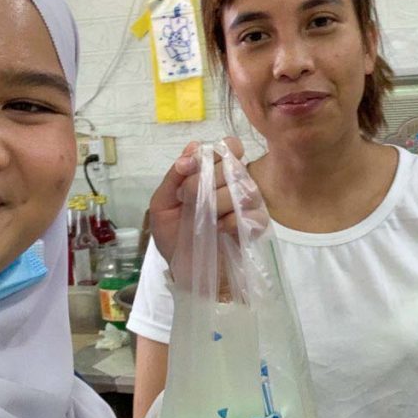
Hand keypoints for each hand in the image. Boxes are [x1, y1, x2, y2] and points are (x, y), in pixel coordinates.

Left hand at [148, 137, 247, 267]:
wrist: (184, 270)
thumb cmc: (174, 235)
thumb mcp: (162, 204)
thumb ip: (175, 176)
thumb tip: (191, 148)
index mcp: (214, 173)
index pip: (229, 147)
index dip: (216, 153)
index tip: (193, 169)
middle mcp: (234, 183)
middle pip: (234, 165)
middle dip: (207, 180)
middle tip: (189, 198)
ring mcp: (248, 204)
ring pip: (245, 188)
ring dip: (219, 201)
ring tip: (206, 217)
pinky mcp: (255, 226)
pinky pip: (255, 214)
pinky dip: (234, 221)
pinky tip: (221, 229)